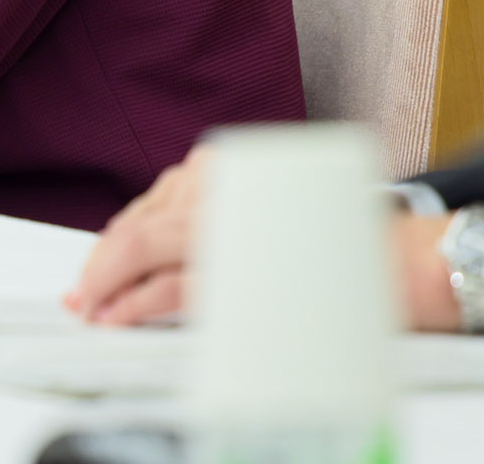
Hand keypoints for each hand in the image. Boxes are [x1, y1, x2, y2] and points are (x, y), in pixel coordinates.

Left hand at [65, 146, 466, 331]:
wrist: (402, 260)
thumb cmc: (339, 244)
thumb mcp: (263, 218)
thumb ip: (212, 226)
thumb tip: (152, 261)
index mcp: (226, 167)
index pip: (150, 208)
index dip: (111, 244)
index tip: (92, 272)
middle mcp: (220, 181)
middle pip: (137, 227)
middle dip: (100, 266)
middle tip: (81, 298)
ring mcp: (227, 218)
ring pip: (143, 250)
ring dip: (109, 285)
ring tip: (93, 310)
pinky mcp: (238, 261)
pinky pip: (170, 284)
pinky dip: (136, 303)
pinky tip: (118, 316)